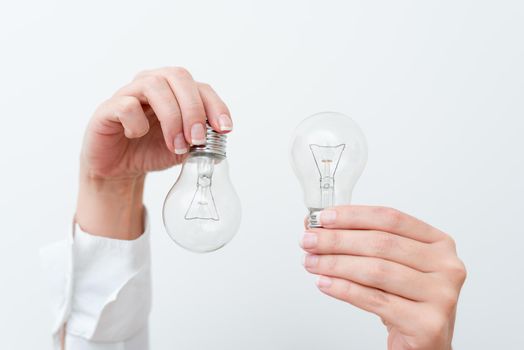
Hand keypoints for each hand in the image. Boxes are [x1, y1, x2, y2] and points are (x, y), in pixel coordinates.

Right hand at [76, 66, 231, 238]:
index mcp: (175, 90)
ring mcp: (129, 92)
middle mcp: (153, 82)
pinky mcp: (109, 107)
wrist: (119, 168)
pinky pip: (127, 105)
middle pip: (179, 77)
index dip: (216, 105)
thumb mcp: (184, 148)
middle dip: (194, 110)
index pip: (201, 87)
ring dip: (171, 118)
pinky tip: (135, 135)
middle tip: (197, 139)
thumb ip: (201, 140)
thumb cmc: (152, 151)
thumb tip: (219, 137)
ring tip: (175, 145)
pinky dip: (137, 124)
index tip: (224, 129)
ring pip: (154, 86)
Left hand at [300, 206, 465, 349]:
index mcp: (439, 243)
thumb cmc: (406, 300)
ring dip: (335, 264)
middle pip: (381, 244)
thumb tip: (320, 226)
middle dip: (337, 240)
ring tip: (311, 262)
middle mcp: (446, 266)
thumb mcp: (392, 264)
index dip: (353, 216)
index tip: (324, 218)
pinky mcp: (427, 323)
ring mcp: (441, 295)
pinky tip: (325, 283)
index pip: (391, 219)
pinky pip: (374, 300)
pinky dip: (344, 289)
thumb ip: (362, 242)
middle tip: (309, 240)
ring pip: (376, 271)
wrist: (425, 342)